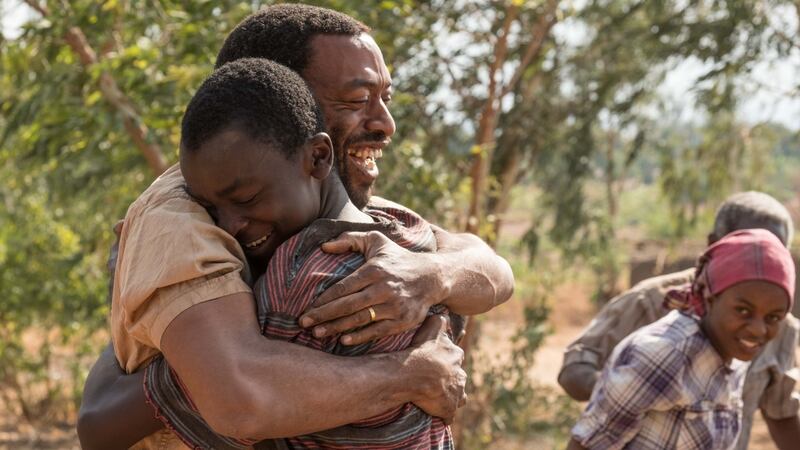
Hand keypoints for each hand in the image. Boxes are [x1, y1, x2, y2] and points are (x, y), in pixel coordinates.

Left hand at [299, 231, 447, 345]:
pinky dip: (360, 337)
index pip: (343, 287)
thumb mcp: (376, 241)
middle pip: (347, 305)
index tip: (306, 308)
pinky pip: (377, 331)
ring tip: (317, 333)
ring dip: (336, 328)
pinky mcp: (403, 320)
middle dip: (323, 316)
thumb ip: (350, 238)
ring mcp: (394, 306)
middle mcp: (384, 288)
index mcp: (374, 270)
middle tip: (303, 323)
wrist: (432, 276)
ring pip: (360, 320)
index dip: (323, 300)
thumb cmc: (398, 258)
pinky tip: (343, 340)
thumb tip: (324, 246)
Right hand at [405, 315, 466, 422]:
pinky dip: (445, 413)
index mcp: (456, 356)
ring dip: (451, 396)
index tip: (437, 362)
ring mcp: (455, 393)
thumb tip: (445, 314)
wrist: (413, 374)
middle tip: (436, 380)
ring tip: (439, 397)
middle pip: (458, 377)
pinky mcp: (449, 407)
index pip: (456, 357)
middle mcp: (460, 374)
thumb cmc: (420, 351)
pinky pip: (449, 413)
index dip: (446, 359)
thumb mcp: (431, 328)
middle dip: (450, 378)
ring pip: (458, 395)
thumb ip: (440, 321)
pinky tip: (439, 413)